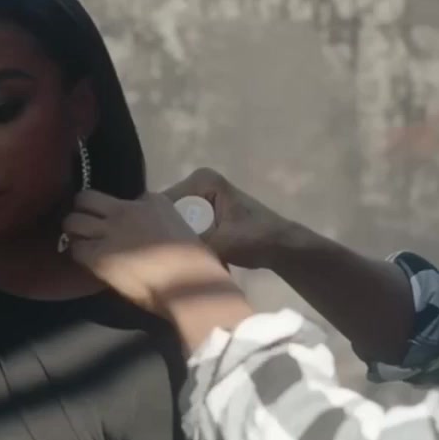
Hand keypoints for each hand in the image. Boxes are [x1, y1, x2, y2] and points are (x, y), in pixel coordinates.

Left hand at [63, 190, 240, 318]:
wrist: (193, 286)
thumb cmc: (197, 265)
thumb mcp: (181, 229)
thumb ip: (159, 223)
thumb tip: (143, 232)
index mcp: (152, 201)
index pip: (119, 197)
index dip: (112, 209)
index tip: (114, 221)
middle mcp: (126, 210)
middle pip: (85, 198)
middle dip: (81, 210)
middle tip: (85, 225)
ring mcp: (111, 232)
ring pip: (72, 220)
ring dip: (73, 230)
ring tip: (81, 241)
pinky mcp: (101, 257)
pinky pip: (76, 248)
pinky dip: (77, 252)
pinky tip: (86, 260)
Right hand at [163, 168, 295, 270]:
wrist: (281, 247)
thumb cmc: (255, 238)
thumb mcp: (219, 243)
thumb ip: (189, 243)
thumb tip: (161, 251)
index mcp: (201, 180)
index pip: (162, 203)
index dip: (157, 226)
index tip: (157, 251)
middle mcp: (197, 183)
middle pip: (167, 213)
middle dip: (167, 234)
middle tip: (168, 258)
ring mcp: (202, 197)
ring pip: (175, 222)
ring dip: (178, 240)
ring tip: (178, 259)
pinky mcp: (205, 212)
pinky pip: (185, 227)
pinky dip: (188, 241)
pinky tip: (189, 256)